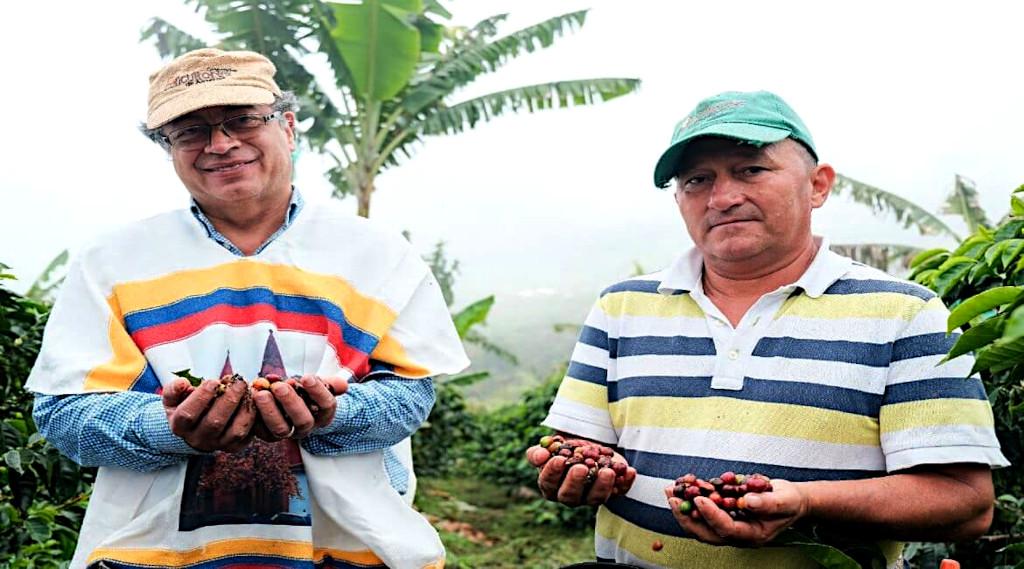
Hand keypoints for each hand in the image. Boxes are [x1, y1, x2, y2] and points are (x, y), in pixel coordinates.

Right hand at [162, 378, 255, 452]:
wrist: (196, 428)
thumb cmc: (187, 407)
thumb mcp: (174, 398)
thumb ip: (174, 389)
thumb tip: (183, 383)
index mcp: (179, 426)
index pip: (188, 414)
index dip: (201, 397)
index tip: (214, 381)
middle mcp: (198, 439)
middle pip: (215, 423)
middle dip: (229, 399)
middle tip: (239, 382)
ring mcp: (218, 445)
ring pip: (235, 431)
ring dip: (245, 407)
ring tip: (248, 389)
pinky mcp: (235, 446)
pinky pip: (248, 433)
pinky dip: (254, 416)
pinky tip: (253, 400)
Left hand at [252, 375, 347, 439]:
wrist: (294, 407)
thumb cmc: (308, 394)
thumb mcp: (321, 386)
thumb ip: (330, 384)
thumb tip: (343, 385)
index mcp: (323, 414)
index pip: (325, 405)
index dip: (317, 392)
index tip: (307, 377)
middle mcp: (307, 426)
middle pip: (302, 420)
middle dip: (291, 402)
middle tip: (279, 386)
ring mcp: (288, 433)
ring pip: (280, 429)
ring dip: (270, 411)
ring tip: (261, 393)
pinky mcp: (268, 435)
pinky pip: (261, 430)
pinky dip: (255, 416)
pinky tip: (250, 399)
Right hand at [525, 445, 635, 506]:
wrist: (588, 446)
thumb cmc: (565, 448)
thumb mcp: (551, 446)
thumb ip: (539, 452)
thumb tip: (541, 455)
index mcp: (552, 486)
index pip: (549, 484)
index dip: (552, 473)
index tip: (558, 459)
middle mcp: (571, 496)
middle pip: (571, 496)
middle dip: (576, 482)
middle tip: (581, 467)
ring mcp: (592, 496)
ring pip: (596, 499)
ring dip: (602, 486)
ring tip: (607, 471)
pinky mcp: (612, 491)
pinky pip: (620, 491)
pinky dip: (626, 483)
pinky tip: (630, 471)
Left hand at [664, 479, 808, 545]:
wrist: (790, 501)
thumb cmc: (788, 502)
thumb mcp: (785, 500)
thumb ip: (768, 502)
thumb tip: (749, 501)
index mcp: (752, 535)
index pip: (727, 529)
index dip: (711, 515)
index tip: (700, 499)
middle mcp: (737, 534)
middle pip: (706, 532)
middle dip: (686, 517)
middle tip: (673, 498)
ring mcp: (728, 526)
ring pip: (699, 524)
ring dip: (683, 508)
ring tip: (671, 490)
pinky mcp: (723, 516)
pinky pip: (702, 513)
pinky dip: (690, 501)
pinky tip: (682, 486)